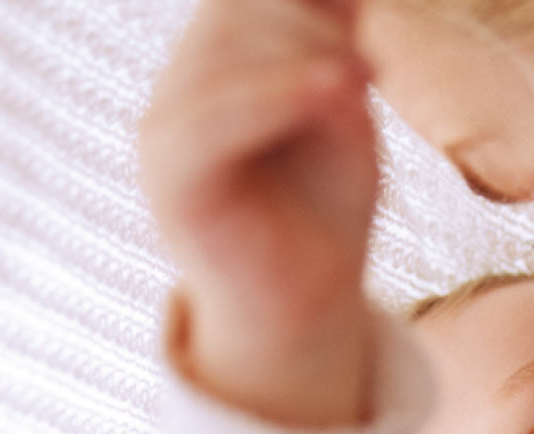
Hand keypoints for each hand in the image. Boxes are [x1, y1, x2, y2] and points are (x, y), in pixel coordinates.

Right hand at [139, 0, 378, 425]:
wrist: (307, 303)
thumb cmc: (326, 209)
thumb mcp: (342, 112)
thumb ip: (331, 47)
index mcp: (217, 69)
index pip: (243, 0)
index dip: (304, 3)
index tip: (359, 33)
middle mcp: (182, 93)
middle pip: (231, 14)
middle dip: (308, 23)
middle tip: (366, 71)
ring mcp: (168, 133)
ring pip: (222, 57)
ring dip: (301, 55)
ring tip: (358, 85)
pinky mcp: (172, 180)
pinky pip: (212, 120)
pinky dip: (277, 96)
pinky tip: (335, 90)